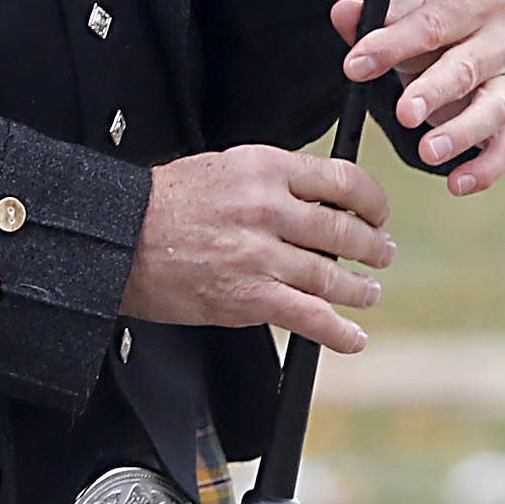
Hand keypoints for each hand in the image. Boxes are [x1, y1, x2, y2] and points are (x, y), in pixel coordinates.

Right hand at [123, 145, 395, 356]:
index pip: (343, 180)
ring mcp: (260, 255)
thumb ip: (276, 180)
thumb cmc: (168, 202)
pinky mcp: (249, 297)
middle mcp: (268, 208)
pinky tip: (351, 336)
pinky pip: (310, 317)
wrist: (122, 238)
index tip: (378, 214)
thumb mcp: (227, 167)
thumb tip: (322, 201)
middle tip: (382, 255)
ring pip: (333, 277)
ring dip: (360, 290)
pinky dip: (339, 332)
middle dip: (373, 248)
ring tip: (367, 292)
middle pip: (345, 232)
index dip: (374, 201)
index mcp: (265, 168)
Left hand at [336, 0, 504, 195]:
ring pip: (494, 110)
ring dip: (460, 133)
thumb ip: (376, 15)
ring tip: (427, 152)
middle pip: (468, 67)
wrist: (473, 24)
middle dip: (433, 92)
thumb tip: (344, 13)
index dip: (393, 44)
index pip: (434, 22)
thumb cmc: (436, 14)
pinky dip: (486, 168)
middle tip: (404, 114)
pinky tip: (458, 183)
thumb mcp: (408, 5)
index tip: (356, 65)